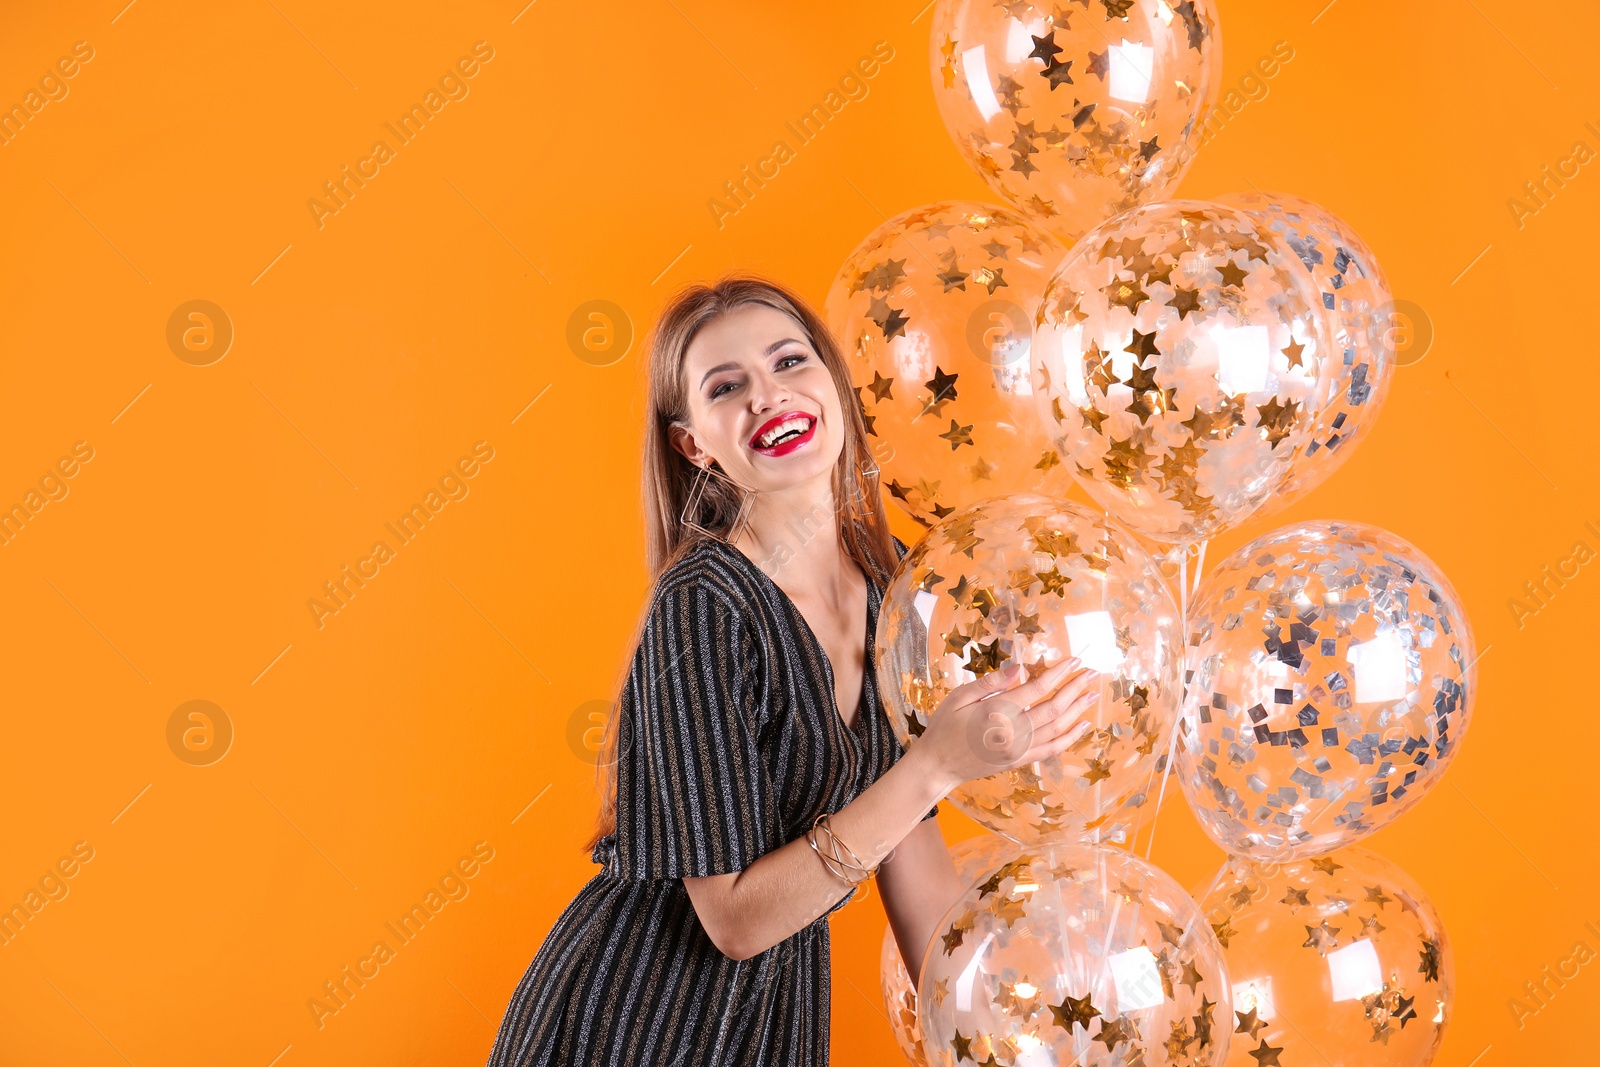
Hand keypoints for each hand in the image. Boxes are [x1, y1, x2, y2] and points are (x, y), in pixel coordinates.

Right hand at [914, 658, 1099, 792]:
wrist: (939, 764)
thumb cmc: (946, 726)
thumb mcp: (959, 697)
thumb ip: (990, 682)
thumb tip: (1019, 668)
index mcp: (997, 711)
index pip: (1037, 688)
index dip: (1059, 673)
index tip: (1074, 661)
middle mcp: (1013, 732)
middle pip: (1054, 707)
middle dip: (1075, 688)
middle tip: (1092, 673)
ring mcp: (1019, 749)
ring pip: (1057, 728)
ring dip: (1077, 710)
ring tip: (1092, 695)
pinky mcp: (1020, 760)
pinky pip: (1051, 749)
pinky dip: (1069, 737)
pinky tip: (1081, 725)